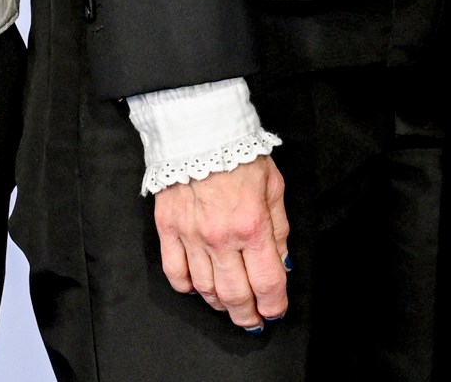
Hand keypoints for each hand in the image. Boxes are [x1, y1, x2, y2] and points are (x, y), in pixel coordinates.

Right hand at [152, 154, 290, 330]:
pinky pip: (175, 273)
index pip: (267, 282)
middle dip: (247, 315)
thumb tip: (282, 264)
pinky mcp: (168, 229)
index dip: (274, 305)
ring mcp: (191, 235)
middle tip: (252, 320)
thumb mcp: (274, 187)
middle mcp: (221, 237)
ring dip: (220, 304)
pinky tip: (198, 288)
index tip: (275, 311)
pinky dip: (187, 288)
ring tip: (229, 305)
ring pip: (205, 289)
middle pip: (235, 295)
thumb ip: (279, 229)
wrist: (199, 128)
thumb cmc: (240, 154)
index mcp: (252, 225)